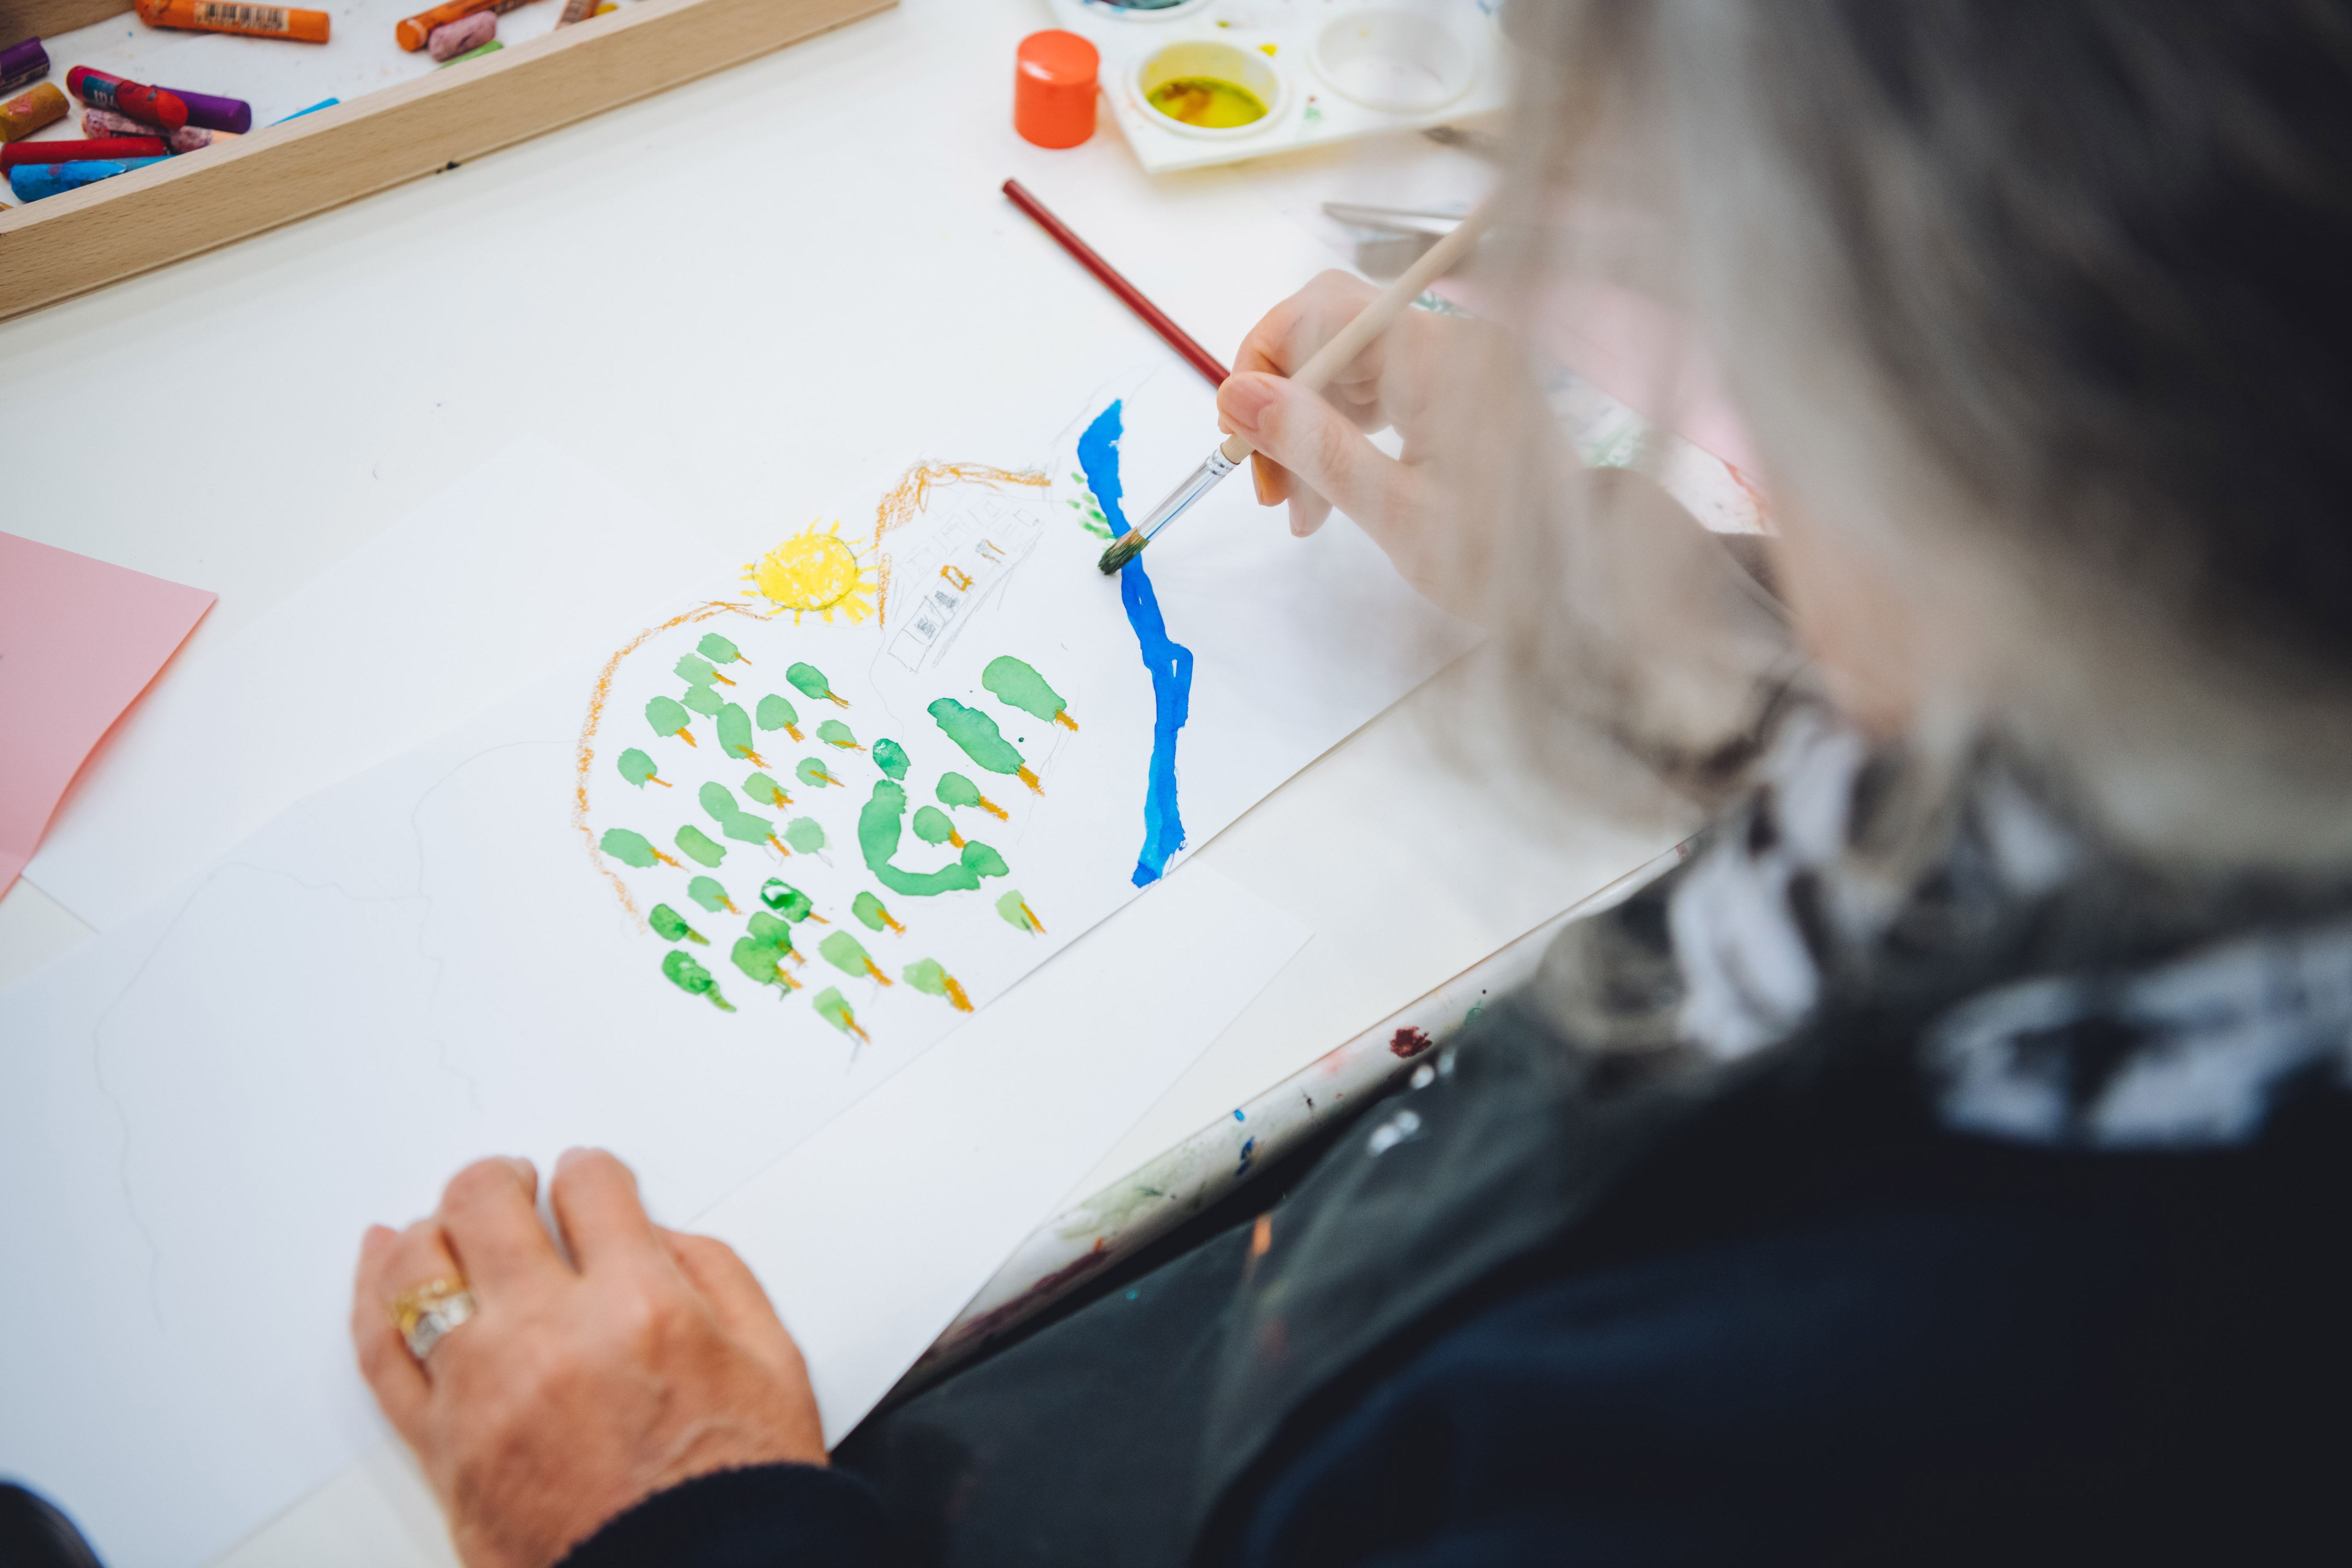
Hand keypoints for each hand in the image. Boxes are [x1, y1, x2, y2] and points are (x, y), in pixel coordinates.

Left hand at [352, 1149, 825, 1567]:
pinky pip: (381, 1352)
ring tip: (456, 1224)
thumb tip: (655, 1236)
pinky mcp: (443, 1448)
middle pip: (485, 1205)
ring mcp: (485, 1394)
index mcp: (641, 1307)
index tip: (590, 1182)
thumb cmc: (735, 1490)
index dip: (590, 1172)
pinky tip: (383, 1260)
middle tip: (516, 1185)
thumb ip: (714, 1273)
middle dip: (502, 1179)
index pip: (588, 1186)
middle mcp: (552, 1339)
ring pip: (419, 1266)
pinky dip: (372, 1293)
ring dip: (438, 1226)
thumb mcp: (770, 1359)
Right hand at [1215, 269, 1568, 617]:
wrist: (1584, 582)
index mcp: (1438, 355)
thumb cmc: (1503, 558)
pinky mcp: (1461, 391)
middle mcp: (1451, 342)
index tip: (1240, 430)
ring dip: (1310, 428)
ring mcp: (1458, 365)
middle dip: (1284, 403)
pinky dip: (1346, 435)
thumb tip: (1238, 395)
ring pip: (1349, 369)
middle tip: (1266, 483)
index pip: (1321, 310)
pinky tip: (1330, 495)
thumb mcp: (1393, 510)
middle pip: (1331, 337)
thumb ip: (1312, 445)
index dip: (1264, 359)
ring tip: (1301, 508)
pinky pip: (1381, 391)